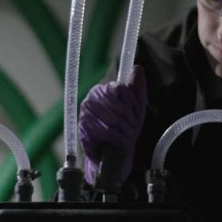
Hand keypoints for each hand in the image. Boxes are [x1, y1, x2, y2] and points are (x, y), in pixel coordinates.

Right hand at [79, 65, 146, 184]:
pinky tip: (121, 143)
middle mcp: (91, 98)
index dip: (133, 103)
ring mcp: (85, 114)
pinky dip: (118, 139)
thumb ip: (137, 88)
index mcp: (102, 89)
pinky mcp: (83, 129)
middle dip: (131, 120)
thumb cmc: (125, 127)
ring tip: (128, 136)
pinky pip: (106, 132)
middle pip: (120, 105)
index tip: (136, 113)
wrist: (113, 153)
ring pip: (114, 119)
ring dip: (126, 131)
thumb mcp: (135, 107)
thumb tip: (137, 67)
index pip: (122, 89)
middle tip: (133, 129)